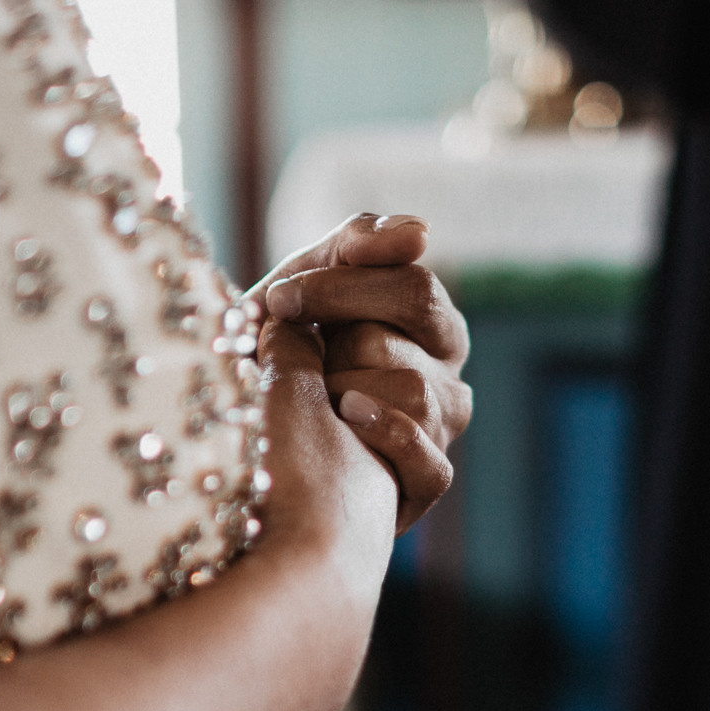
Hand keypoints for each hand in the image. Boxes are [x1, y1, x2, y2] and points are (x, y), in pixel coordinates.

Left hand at [254, 213, 471, 532]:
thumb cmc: (289, 351)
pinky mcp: (430, 479)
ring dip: (345, 392)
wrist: (259, 439)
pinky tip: (348, 423)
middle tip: (302, 356)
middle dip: (338, 342)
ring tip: (320, 400)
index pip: (415, 287)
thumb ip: (355, 246)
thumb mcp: (307, 285)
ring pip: (414, 393)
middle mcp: (450, 371)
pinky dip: (383, 439)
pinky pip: (427, 460)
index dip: (340, 290)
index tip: (281, 300)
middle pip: (411, 338)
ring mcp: (444, 427)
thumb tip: (421, 232)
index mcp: (433, 320)